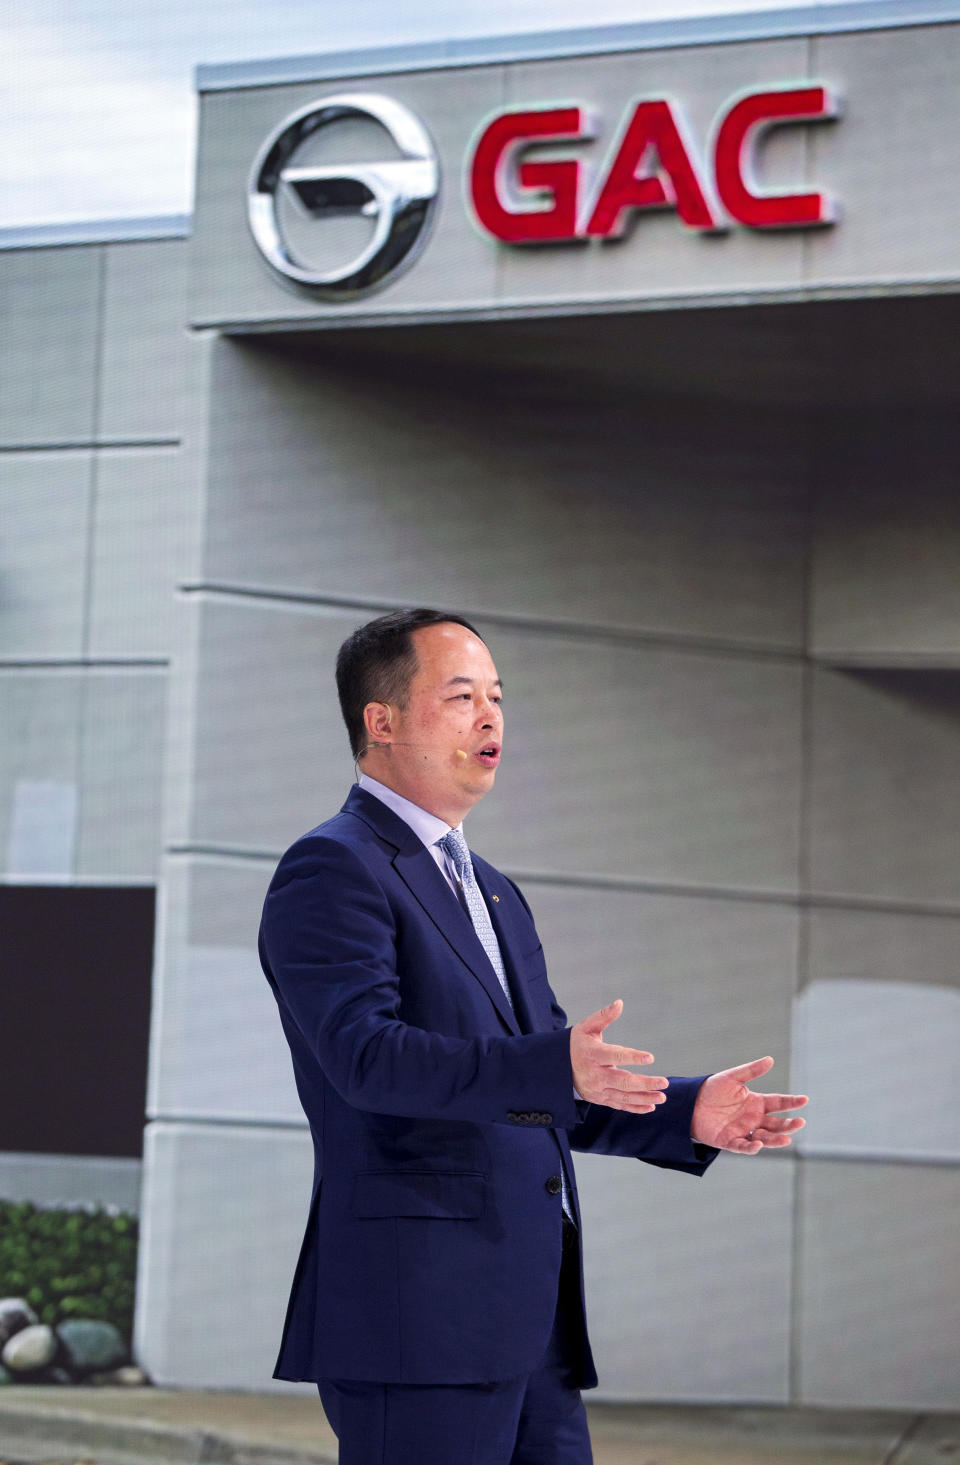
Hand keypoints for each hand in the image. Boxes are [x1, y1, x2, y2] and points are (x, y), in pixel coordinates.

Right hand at [570, 1000, 667, 1113]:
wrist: (559, 1067)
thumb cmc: (578, 1043)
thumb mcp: (586, 1027)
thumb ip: (604, 1016)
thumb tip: (620, 1003)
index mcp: (593, 1054)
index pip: (615, 1056)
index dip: (633, 1057)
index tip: (650, 1058)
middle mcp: (595, 1074)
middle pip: (623, 1081)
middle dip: (645, 1083)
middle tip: (664, 1082)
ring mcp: (598, 1089)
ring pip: (624, 1096)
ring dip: (644, 1098)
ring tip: (662, 1097)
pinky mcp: (600, 1099)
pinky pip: (620, 1105)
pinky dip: (635, 1107)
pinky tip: (650, 1106)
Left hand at [691, 1056, 807, 1153]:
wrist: (691, 1103)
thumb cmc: (713, 1089)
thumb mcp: (732, 1077)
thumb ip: (751, 1070)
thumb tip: (770, 1060)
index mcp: (756, 1103)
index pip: (778, 1102)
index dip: (791, 1102)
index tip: (804, 1099)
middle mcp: (753, 1119)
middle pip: (776, 1124)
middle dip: (789, 1124)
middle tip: (800, 1122)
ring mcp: (744, 1131)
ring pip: (764, 1137)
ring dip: (775, 1139)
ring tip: (786, 1139)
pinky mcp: (730, 1141)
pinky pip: (743, 1146)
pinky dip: (751, 1146)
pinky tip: (757, 1143)